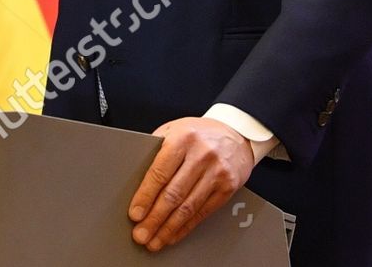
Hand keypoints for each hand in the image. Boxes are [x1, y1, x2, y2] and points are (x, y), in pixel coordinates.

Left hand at [128, 116, 254, 251]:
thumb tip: (134, 179)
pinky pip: (203, 212)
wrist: (237, 133)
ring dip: (169, 228)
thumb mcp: (173, 130)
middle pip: (173, 194)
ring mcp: (217, 173)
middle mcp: (201, 156)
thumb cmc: (197, 133)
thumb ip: (155, 150)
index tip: (135, 214)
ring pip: (188, 207)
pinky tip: (174, 235)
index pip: (159, 173)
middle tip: (141, 234)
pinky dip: (186, 226)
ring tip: (154, 240)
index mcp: (182, 139)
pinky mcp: (228, 188)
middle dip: (154, 218)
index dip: (145, 196)